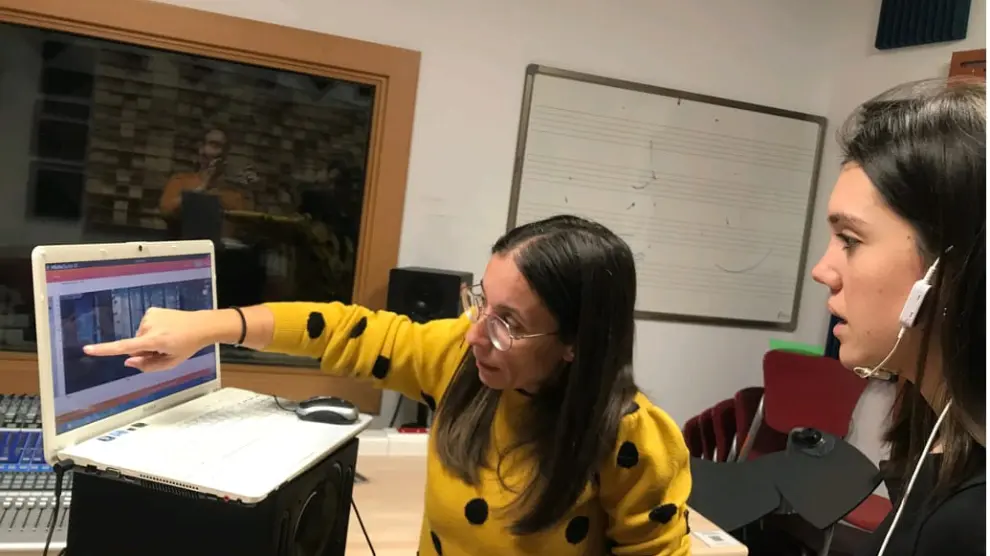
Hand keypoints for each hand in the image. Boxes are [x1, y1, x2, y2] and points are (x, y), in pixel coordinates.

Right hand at [83, 308, 213, 371]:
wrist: (201, 325)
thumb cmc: (187, 346)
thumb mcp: (170, 362)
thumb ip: (148, 366)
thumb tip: (128, 362)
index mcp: (154, 341)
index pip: (125, 347)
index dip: (105, 349)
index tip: (88, 349)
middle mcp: (149, 326)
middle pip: (135, 346)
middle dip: (145, 351)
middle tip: (165, 348)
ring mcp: (150, 316)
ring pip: (139, 336)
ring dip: (149, 341)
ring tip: (168, 339)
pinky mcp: (152, 310)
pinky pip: (145, 327)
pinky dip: (152, 331)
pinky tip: (166, 330)